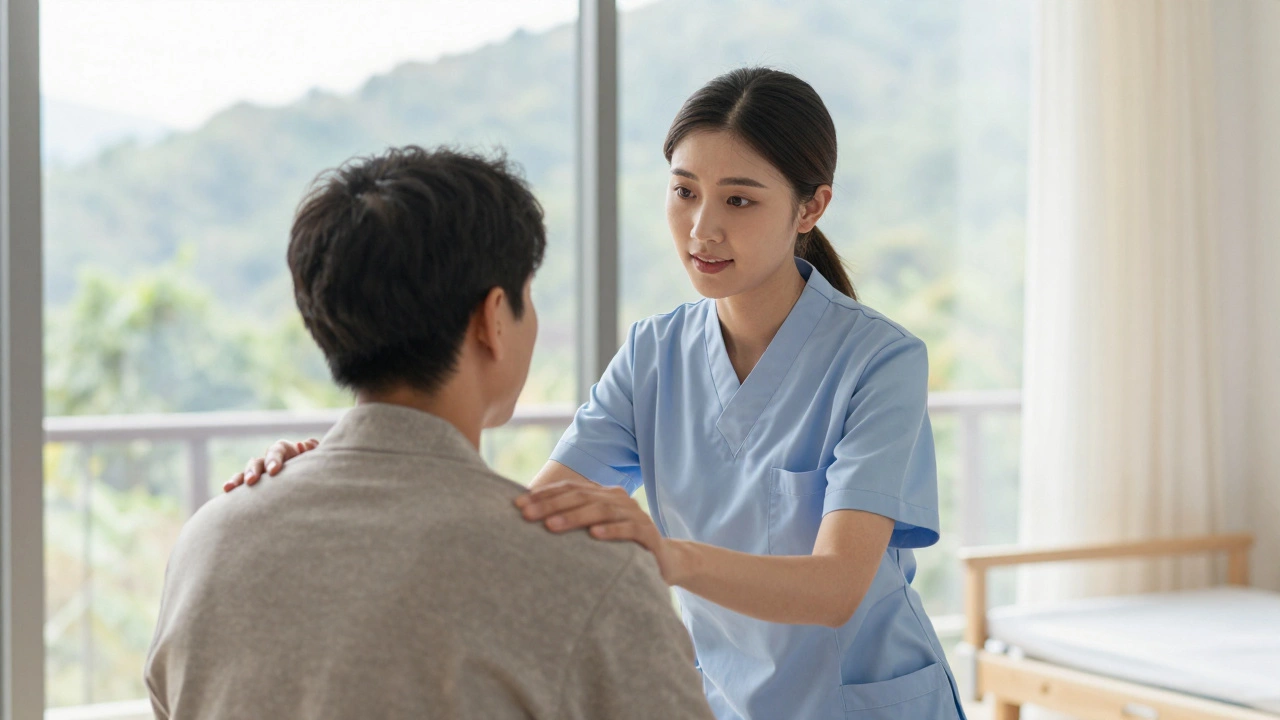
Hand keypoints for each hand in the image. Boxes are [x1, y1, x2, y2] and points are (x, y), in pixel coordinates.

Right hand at [223, 438, 319, 491]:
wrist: (316, 484)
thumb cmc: (319, 471)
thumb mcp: (320, 461)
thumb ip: (314, 452)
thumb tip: (304, 444)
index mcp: (288, 451)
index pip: (278, 449)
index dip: (274, 458)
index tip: (273, 471)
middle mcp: (272, 459)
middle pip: (259, 460)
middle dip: (254, 470)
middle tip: (252, 481)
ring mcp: (263, 472)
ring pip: (247, 471)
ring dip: (240, 478)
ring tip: (232, 487)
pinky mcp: (257, 485)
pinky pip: (242, 483)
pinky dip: (234, 485)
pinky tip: (226, 491)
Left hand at [515, 482, 679, 583]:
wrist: (665, 560)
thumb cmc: (619, 546)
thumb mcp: (593, 530)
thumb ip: (570, 521)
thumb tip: (527, 518)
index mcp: (603, 494)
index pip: (569, 489)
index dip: (543, 495)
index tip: (517, 506)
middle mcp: (618, 499)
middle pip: (581, 497)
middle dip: (551, 505)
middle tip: (526, 516)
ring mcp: (635, 514)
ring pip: (601, 510)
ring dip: (574, 517)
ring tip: (551, 526)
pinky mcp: (648, 534)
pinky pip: (629, 529)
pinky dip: (611, 531)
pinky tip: (594, 535)